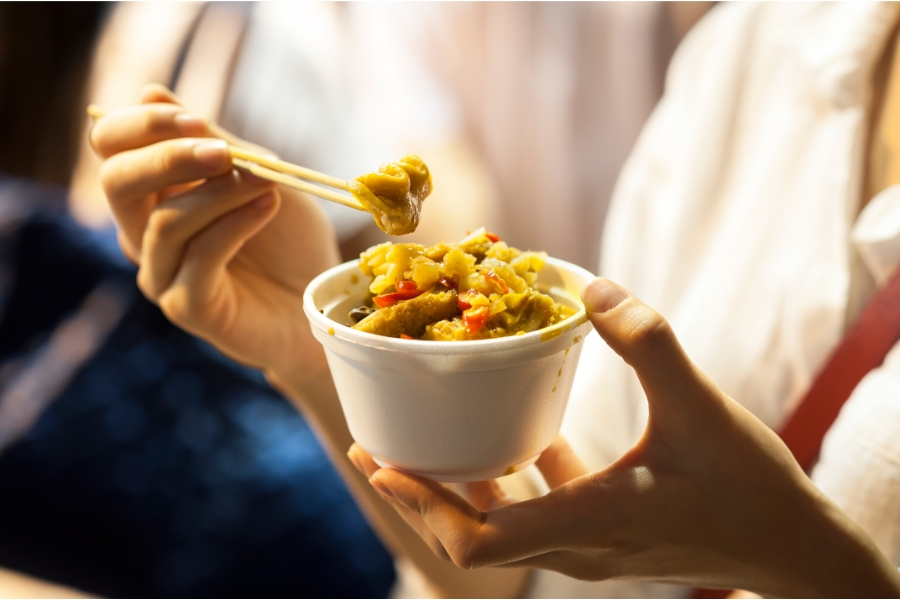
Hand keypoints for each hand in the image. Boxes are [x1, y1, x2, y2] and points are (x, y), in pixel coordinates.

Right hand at [90, 85, 339, 377]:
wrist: (320, 300)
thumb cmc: (289, 239)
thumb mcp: (257, 177)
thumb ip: (213, 142)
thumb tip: (151, 92)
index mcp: (153, 194)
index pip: (111, 148)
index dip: (143, 126)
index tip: (195, 119)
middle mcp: (145, 233)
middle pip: (116, 182)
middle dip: (168, 156)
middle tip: (222, 151)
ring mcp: (162, 273)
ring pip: (166, 222)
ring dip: (219, 193)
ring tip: (267, 183)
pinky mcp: (187, 307)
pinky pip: (199, 260)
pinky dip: (234, 227)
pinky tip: (267, 207)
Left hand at [355, 278, 899, 596]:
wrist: (792, 545)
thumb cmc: (751, 488)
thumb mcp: (701, 407)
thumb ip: (648, 342)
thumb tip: (589, 285)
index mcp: (590, 524)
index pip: (482, 541)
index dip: (422, 505)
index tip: (381, 463)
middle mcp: (576, 546)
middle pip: (473, 537)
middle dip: (420, 495)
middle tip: (378, 447)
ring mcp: (587, 545)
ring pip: (501, 525)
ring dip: (458, 487)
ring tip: (425, 438)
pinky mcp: (603, 531)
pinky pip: (541, 507)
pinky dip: (515, 476)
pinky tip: (518, 432)